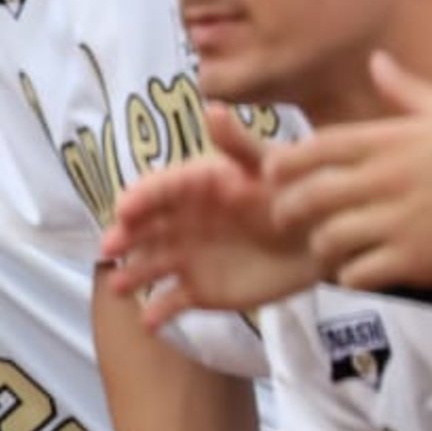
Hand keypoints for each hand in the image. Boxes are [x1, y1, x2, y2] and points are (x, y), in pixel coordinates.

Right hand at [101, 109, 319, 322]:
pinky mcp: (201, 291)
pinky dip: (159, 313)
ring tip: (120, 286)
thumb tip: (212, 108)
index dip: (139, 199)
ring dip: (131, 275)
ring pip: (149, 266)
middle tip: (110, 248)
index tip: (125, 208)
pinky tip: (150, 322)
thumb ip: (239, 144)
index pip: (156, 191)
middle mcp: (180, 222)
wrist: (321, 239)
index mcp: (191, 188)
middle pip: (143, 230)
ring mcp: (187, 258)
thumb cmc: (292, 194)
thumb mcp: (268, 165)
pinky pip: (172, 303)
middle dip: (123, 238)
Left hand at [262, 53, 431, 291]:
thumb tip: (376, 60)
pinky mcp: (414, 260)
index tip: (270, 174)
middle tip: (284, 218)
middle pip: (311, 197)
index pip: (316, 150)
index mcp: (389, 144)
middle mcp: (385, 181)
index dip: (284, 164)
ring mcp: (397, 223)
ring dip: (319, 246)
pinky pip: (360, 272)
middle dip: (287, 210)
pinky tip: (354, 271)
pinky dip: (349, 275)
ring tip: (323, 248)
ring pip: (329, 238)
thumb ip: (405, 89)